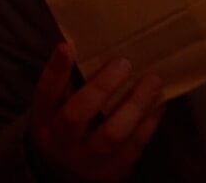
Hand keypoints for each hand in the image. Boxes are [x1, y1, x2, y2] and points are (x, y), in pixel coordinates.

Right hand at [26, 43, 164, 182]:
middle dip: (101, 88)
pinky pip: (135, 144)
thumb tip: (78, 37)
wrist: (67, 178)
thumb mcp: (57, 110)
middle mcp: (62, 141)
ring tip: (152, 79)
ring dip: (136, 104)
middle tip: (124, 63)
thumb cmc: (67, 129)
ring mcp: (88, 158)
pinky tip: (160, 101)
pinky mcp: (114, 169)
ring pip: (112, 133)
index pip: (45, 94)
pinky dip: (150, 121)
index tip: (67, 47)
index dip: (55, 71)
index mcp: (45, 120)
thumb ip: (67, 81)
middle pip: (76, 116)